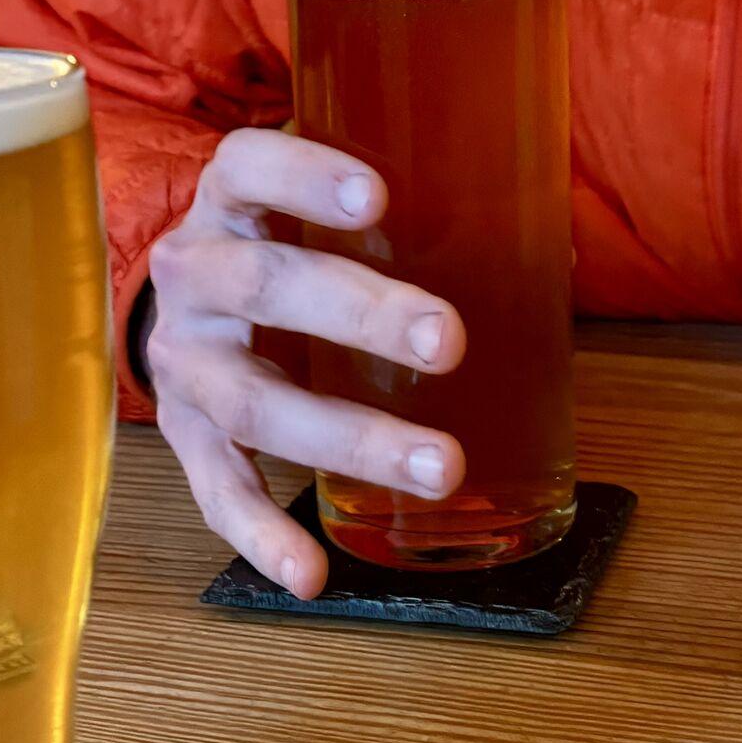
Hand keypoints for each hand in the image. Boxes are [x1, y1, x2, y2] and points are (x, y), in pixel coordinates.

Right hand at [146, 130, 465, 597]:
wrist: (182, 302)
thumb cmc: (282, 241)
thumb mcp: (317, 208)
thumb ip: (410, 212)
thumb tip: (558, 244)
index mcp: (228, 200)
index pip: (251, 168)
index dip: (305, 179)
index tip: (377, 198)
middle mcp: (192, 274)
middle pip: (266, 287)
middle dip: (360, 314)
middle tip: (449, 340)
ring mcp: (183, 361)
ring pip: (256, 402)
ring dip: (350, 438)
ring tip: (441, 466)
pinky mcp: (183, 435)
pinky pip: (218, 491)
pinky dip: (264, 536)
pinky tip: (313, 574)